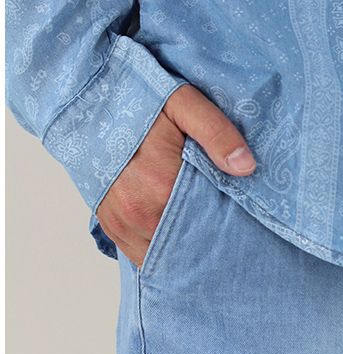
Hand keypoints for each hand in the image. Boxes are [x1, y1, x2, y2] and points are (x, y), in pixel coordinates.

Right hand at [94, 83, 256, 267]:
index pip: (207, 229)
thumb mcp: (183, 102)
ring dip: (181, 251)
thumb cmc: (136, 98)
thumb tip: (246, 167)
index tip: (240, 231)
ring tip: (199, 239)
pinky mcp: (110, 225)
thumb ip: (216, 132)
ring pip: (163, 256)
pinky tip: (175, 239)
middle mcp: (139, 213)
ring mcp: (122, 222)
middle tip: (226, 241)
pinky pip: (139, 255)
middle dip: (205, 246)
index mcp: (162, 186)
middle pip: (185, 248)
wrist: (86, 98)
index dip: (226, 233)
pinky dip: (159, 251)